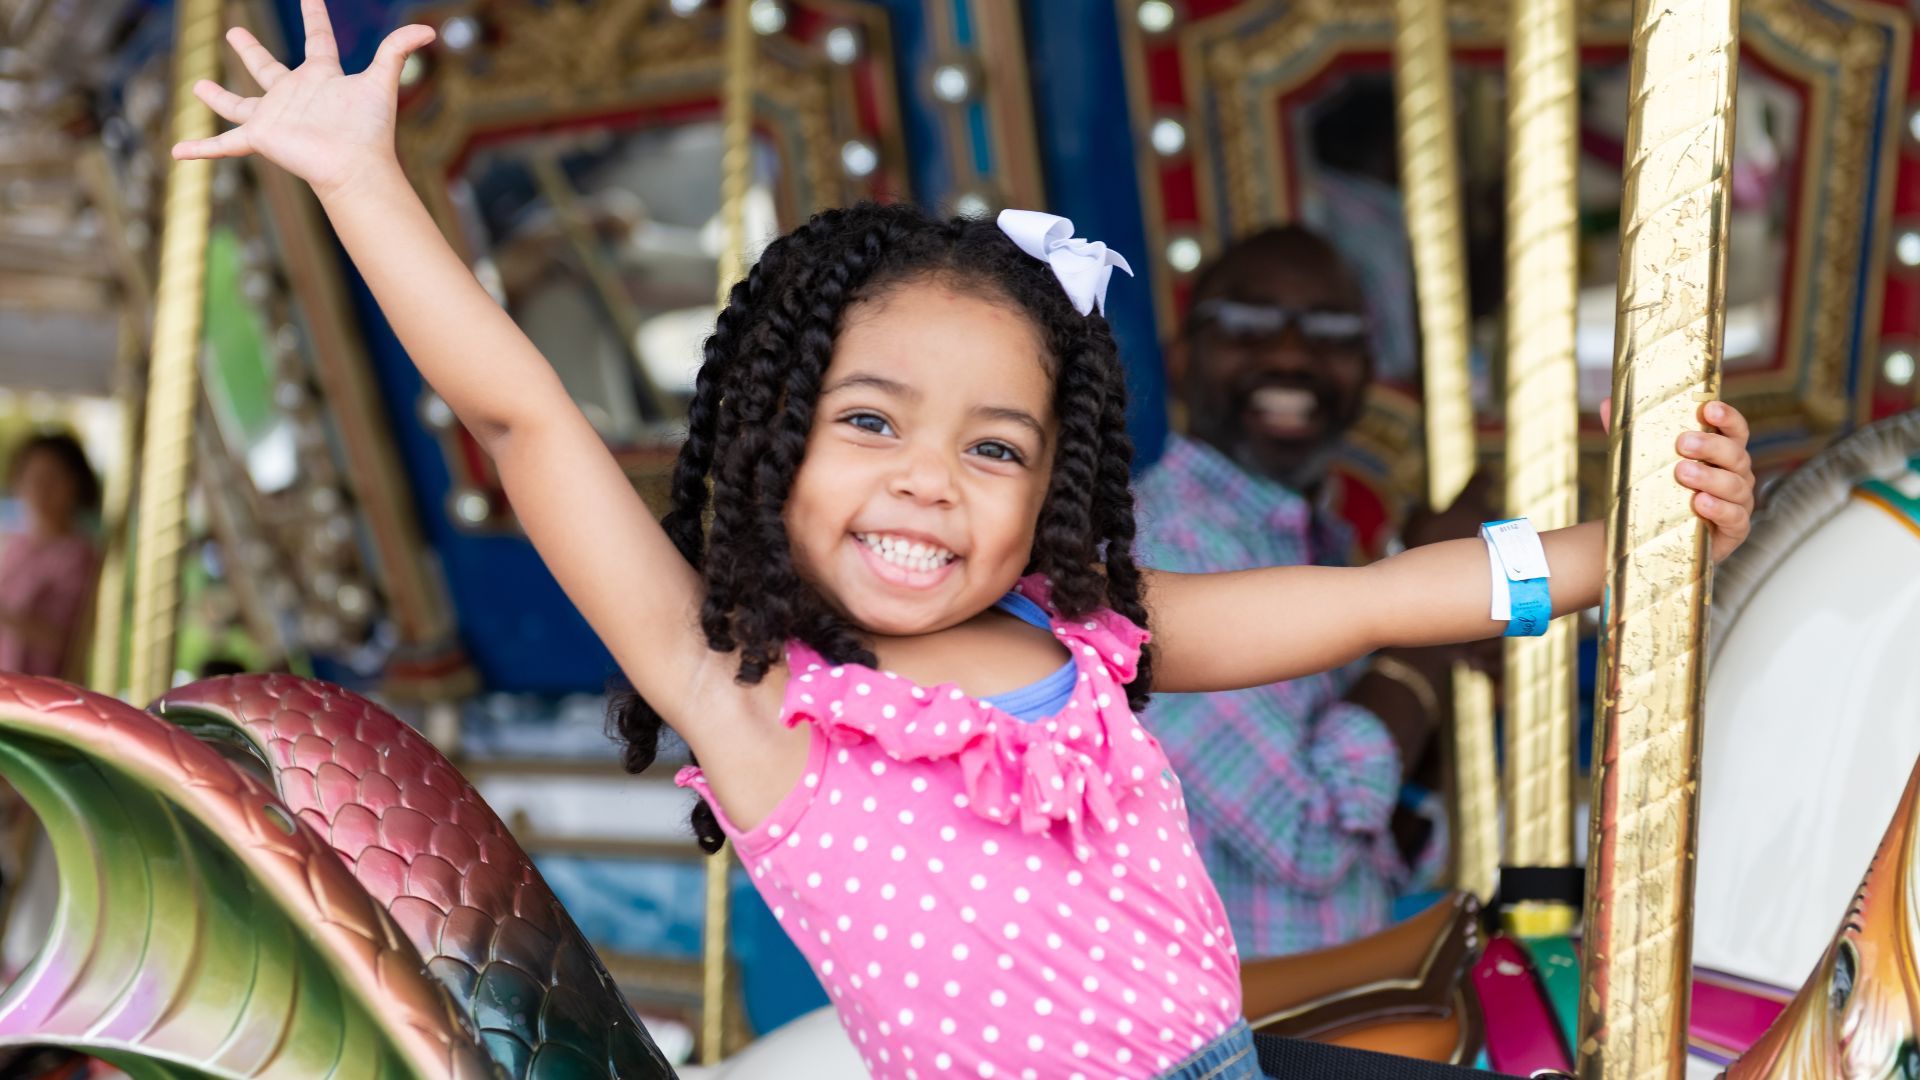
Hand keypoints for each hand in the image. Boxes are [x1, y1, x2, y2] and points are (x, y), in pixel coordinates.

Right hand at [170, 0, 434, 199]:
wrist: (355, 166)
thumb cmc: (370, 128)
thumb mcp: (382, 80)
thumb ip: (399, 50)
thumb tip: (432, 32)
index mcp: (321, 77)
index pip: (317, 38)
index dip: (314, 16)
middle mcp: (294, 94)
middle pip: (267, 67)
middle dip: (249, 51)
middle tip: (234, 32)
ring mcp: (274, 116)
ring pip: (239, 103)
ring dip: (219, 96)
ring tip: (197, 85)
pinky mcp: (260, 137)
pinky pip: (225, 144)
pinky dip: (202, 148)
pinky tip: (177, 152)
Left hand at [1598, 397, 1755, 561]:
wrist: (1656, 538)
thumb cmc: (1659, 492)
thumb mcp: (1644, 462)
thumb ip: (1629, 434)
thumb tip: (1605, 404)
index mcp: (1721, 453)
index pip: (1734, 430)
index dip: (1727, 418)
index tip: (1709, 408)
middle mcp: (1736, 474)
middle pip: (1735, 454)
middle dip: (1711, 446)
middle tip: (1683, 443)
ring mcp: (1738, 502)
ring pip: (1735, 485)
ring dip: (1710, 477)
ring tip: (1682, 472)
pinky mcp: (1734, 530)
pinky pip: (1735, 518)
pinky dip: (1719, 509)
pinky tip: (1700, 503)